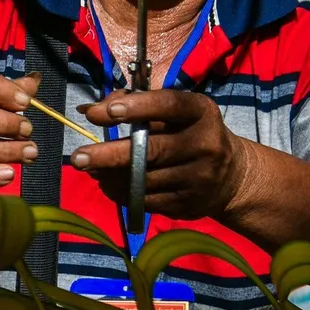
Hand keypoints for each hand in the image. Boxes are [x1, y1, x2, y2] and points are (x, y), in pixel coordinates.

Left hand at [72, 89, 244, 220]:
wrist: (231, 176)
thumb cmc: (190, 132)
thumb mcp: (175, 112)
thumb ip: (137, 105)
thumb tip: (92, 110)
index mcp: (201, 112)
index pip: (169, 105)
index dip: (137, 107)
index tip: (105, 112)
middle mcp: (204, 144)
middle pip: (151, 150)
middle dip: (110, 154)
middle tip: (78, 157)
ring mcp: (198, 178)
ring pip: (144, 180)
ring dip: (110, 176)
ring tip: (89, 168)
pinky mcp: (188, 204)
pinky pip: (146, 201)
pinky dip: (121, 193)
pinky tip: (107, 183)